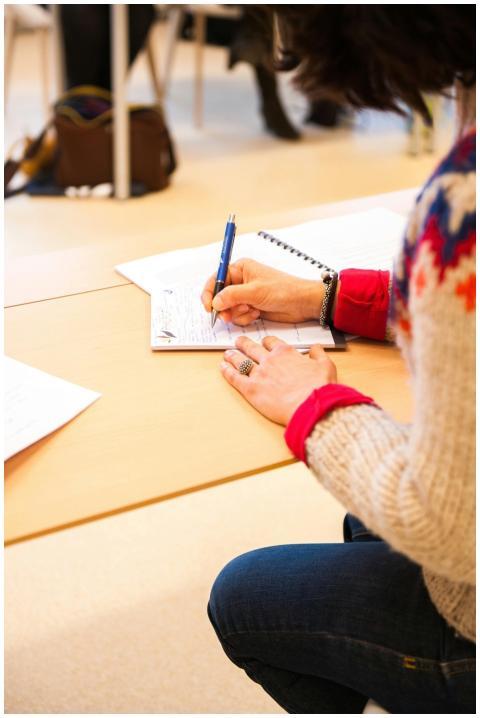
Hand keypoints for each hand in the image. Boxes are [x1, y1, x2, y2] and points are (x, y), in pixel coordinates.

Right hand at [201, 259, 324, 325]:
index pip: (216, 279)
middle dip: (224, 308)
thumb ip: (232, 296)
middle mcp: (240, 281)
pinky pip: (238, 316)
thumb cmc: (283, 290)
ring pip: (228, 309)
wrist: (302, 303)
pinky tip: (257, 314)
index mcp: (240, 269)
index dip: (209, 293)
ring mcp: (245, 295)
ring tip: (251, 311)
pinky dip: (244, 318)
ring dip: (237, 314)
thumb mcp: (255, 291)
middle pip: (220, 297)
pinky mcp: (250, 307)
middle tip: (228, 316)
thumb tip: (215, 301)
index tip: (209, 306)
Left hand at [220, 335, 337, 424]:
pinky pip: (234, 377)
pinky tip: (222, 368)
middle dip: (244, 344)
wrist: (311, 406)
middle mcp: (270, 360)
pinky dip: (227, 371)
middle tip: (238, 342)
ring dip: (232, 356)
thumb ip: (319, 354)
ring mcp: (259, 374)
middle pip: (252, 348)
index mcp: (286, 353)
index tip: (264, 342)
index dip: (266, 342)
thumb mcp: (326, 365)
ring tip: (227, 354)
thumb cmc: (319, 388)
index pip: (271, 342)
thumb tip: (316, 348)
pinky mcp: (251, 389)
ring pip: (241, 360)